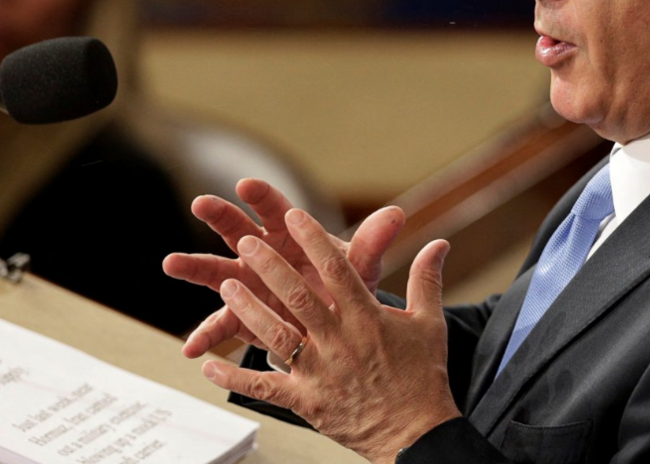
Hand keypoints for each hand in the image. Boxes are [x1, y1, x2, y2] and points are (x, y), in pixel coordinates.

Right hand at [162, 178, 399, 357]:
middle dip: (220, 215)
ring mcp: (248, 283)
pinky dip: (206, 336)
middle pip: (237, 229)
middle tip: (201, 204)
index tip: (246, 185)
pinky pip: (222, 324)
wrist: (339, 323)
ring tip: (171, 263)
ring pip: (218, 271)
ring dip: (195, 266)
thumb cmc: (346, 284)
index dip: (261, 196)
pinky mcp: (244, 315)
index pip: (275, 209)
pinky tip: (191, 348)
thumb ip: (373, 243)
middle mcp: (263, 252)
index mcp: (291, 233)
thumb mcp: (361, 266)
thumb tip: (395, 215)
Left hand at [202, 207, 460, 462]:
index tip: (296, 214)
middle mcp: (340, 342)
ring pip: (276, 335)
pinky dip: (233, 378)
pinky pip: (263, 388)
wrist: (416, 434)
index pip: (339, 271)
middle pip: (299, 297)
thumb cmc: (423, 377)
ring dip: (249, 308)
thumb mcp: (430, 324)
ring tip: (227, 283)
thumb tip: (439, 243)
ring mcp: (320, 373)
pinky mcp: (306, 401)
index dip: (315, 239)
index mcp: (368, 319)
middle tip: (248, 241)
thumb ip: (426, 280)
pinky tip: (209, 365)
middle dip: (271, 266)